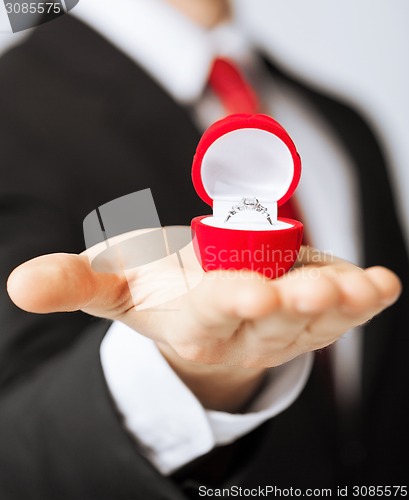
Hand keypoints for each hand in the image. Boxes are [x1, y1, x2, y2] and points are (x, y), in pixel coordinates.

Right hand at [7, 228, 400, 410]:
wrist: (201, 310)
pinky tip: (383, 283)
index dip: (230, 304)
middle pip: (275, 316)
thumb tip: (20, 285)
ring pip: (318, 316)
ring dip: (344, 302)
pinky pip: (343, 308)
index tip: (249, 293)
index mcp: (196, 323)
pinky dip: (366, 296)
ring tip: (368, 287)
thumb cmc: (159, 295)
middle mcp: (246, 328)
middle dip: (297, 302)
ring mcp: (286, 323)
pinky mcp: (311, 310)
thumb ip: (74, 285)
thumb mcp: (113, 288)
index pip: (214, 315)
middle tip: (322, 287)